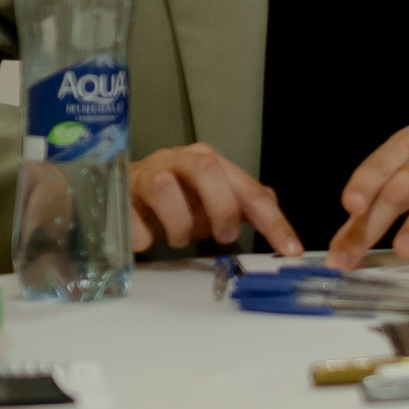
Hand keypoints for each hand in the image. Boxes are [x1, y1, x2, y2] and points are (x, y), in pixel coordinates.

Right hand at [129, 143, 301, 255]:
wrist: (119, 192)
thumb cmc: (173, 197)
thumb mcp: (210, 199)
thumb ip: (240, 203)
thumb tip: (273, 210)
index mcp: (209, 162)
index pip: (248, 188)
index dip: (272, 220)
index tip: (289, 249)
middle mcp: (179, 160)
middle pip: (205, 170)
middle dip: (220, 207)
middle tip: (223, 236)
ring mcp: (147, 173)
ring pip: (164, 187)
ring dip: (178, 223)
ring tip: (178, 239)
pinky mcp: (119, 193)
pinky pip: (129, 213)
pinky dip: (142, 233)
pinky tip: (147, 242)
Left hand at [326, 90, 408, 268]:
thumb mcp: (406, 166)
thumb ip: (376, 205)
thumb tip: (341, 244)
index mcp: (404, 151)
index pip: (377, 168)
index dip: (362, 186)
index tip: (349, 208)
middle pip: (399, 189)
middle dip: (376, 222)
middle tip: (356, 254)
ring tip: (405, 247)